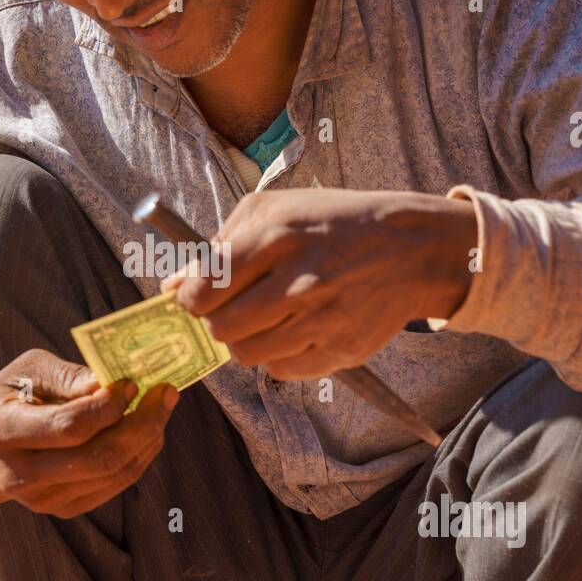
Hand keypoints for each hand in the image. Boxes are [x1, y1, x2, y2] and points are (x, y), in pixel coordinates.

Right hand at [0, 349, 177, 517]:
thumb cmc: (10, 398)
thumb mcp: (27, 371)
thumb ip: (66, 376)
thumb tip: (107, 382)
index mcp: (4, 432)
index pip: (69, 427)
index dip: (108, 406)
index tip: (132, 382)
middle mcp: (21, 475)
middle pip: (99, 458)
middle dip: (142, 424)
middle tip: (166, 393)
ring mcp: (42, 499)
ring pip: (112, 474)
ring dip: (147, 439)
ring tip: (160, 406)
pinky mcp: (62, 509)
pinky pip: (114, 486)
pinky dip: (139, 457)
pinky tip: (147, 431)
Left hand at [166, 188, 475, 379]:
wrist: (410, 249)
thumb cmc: (331, 223)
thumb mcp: (274, 209)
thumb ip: (218, 245)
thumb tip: (171, 284)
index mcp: (277, 236)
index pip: (206, 289)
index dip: (188, 299)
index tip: (193, 297)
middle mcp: (300, 281)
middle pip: (223, 328)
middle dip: (214, 322)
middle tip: (227, 309)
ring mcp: (323, 320)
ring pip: (248, 355)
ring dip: (244, 340)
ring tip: (262, 318)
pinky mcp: (341, 351)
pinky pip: (281, 371)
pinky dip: (276, 355)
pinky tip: (291, 330)